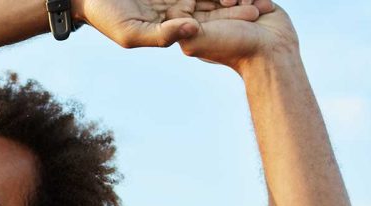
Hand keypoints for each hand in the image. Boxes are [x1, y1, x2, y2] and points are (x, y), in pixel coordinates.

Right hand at [73, 0, 265, 48]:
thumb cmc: (106, 17)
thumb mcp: (132, 34)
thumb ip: (163, 36)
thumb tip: (194, 31)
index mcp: (174, 26)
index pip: (209, 23)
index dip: (232, 18)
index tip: (255, 11)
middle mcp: (178, 7)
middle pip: (215, 3)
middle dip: (239, 2)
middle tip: (264, 1)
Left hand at [175, 1, 299, 71]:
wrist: (271, 53)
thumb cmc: (234, 48)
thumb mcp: (196, 40)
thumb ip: (175, 28)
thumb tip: (170, 13)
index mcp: (194, 27)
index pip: (188, 1)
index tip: (220, 3)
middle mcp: (212, 19)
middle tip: (230, 3)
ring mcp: (232, 11)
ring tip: (250, 12)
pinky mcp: (252, 4)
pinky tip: (259, 9)